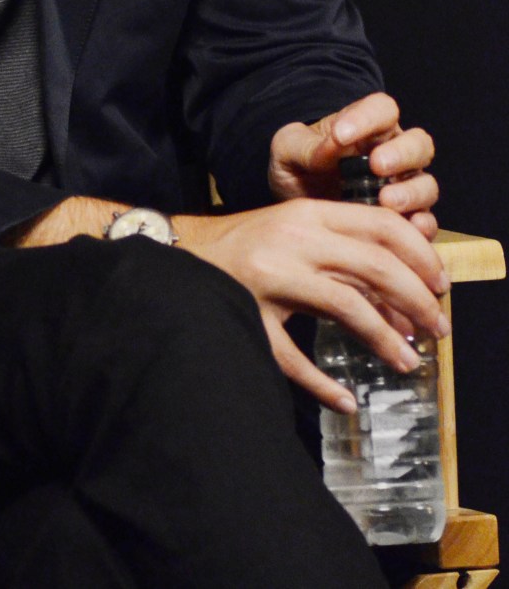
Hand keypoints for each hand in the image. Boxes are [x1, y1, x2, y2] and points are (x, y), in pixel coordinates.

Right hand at [182, 197, 449, 409]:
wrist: (173, 253)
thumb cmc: (241, 244)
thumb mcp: (292, 231)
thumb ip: (340, 253)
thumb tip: (400, 298)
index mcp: (306, 214)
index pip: (381, 225)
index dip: (420, 256)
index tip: (439, 285)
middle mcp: (292, 240)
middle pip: (375, 266)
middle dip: (416, 301)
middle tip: (436, 329)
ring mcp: (269, 278)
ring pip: (346, 306)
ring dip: (385, 339)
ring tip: (406, 362)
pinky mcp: (248, 316)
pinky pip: (294, 357)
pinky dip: (324, 384)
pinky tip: (344, 400)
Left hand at [268, 91, 438, 238]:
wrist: (293, 211)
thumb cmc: (295, 170)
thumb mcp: (287, 150)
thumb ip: (305, 144)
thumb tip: (332, 146)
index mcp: (367, 127)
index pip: (382, 109)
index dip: (367, 117)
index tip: (341, 135)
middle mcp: (394, 154)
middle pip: (418, 144)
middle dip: (401, 153)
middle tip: (376, 166)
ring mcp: (404, 189)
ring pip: (426, 184)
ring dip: (411, 191)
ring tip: (385, 200)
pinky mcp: (406, 223)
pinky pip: (426, 223)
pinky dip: (421, 226)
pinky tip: (407, 229)